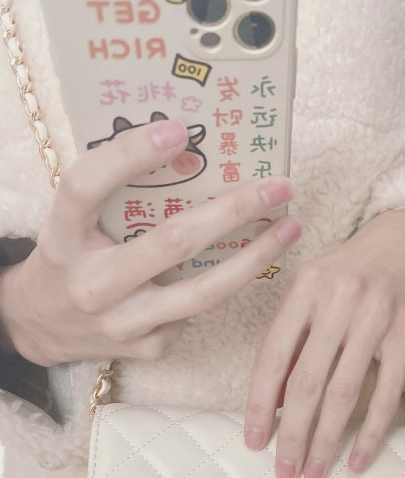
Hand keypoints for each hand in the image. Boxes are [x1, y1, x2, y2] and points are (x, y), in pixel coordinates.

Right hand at [0, 119, 300, 366]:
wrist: (43, 326)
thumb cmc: (71, 257)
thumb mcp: (74, 221)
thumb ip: (114, 192)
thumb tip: (189, 151)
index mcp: (62, 236)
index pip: (87, 186)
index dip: (130, 155)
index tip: (178, 130)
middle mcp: (91, 284)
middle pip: (171, 243)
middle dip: (232, 211)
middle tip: (277, 186)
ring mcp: (121, 323)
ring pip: (203, 292)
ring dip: (255, 259)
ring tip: (289, 228)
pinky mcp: (147, 348)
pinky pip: (195, 313)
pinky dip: (221, 285)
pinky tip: (242, 267)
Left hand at [245, 209, 404, 477]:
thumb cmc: (350, 271)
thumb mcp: (310, 290)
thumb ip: (290, 340)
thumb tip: (270, 402)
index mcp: (304, 290)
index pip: (273, 356)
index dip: (259, 404)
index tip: (253, 442)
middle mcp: (338, 302)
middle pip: (307, 381)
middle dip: (292, 433)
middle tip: (284, 472)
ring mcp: (375, 319)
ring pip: (344, 392)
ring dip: (326, 439)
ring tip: (314, 472)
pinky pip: (387, 394)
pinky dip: (370, 432)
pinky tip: (358, 460)